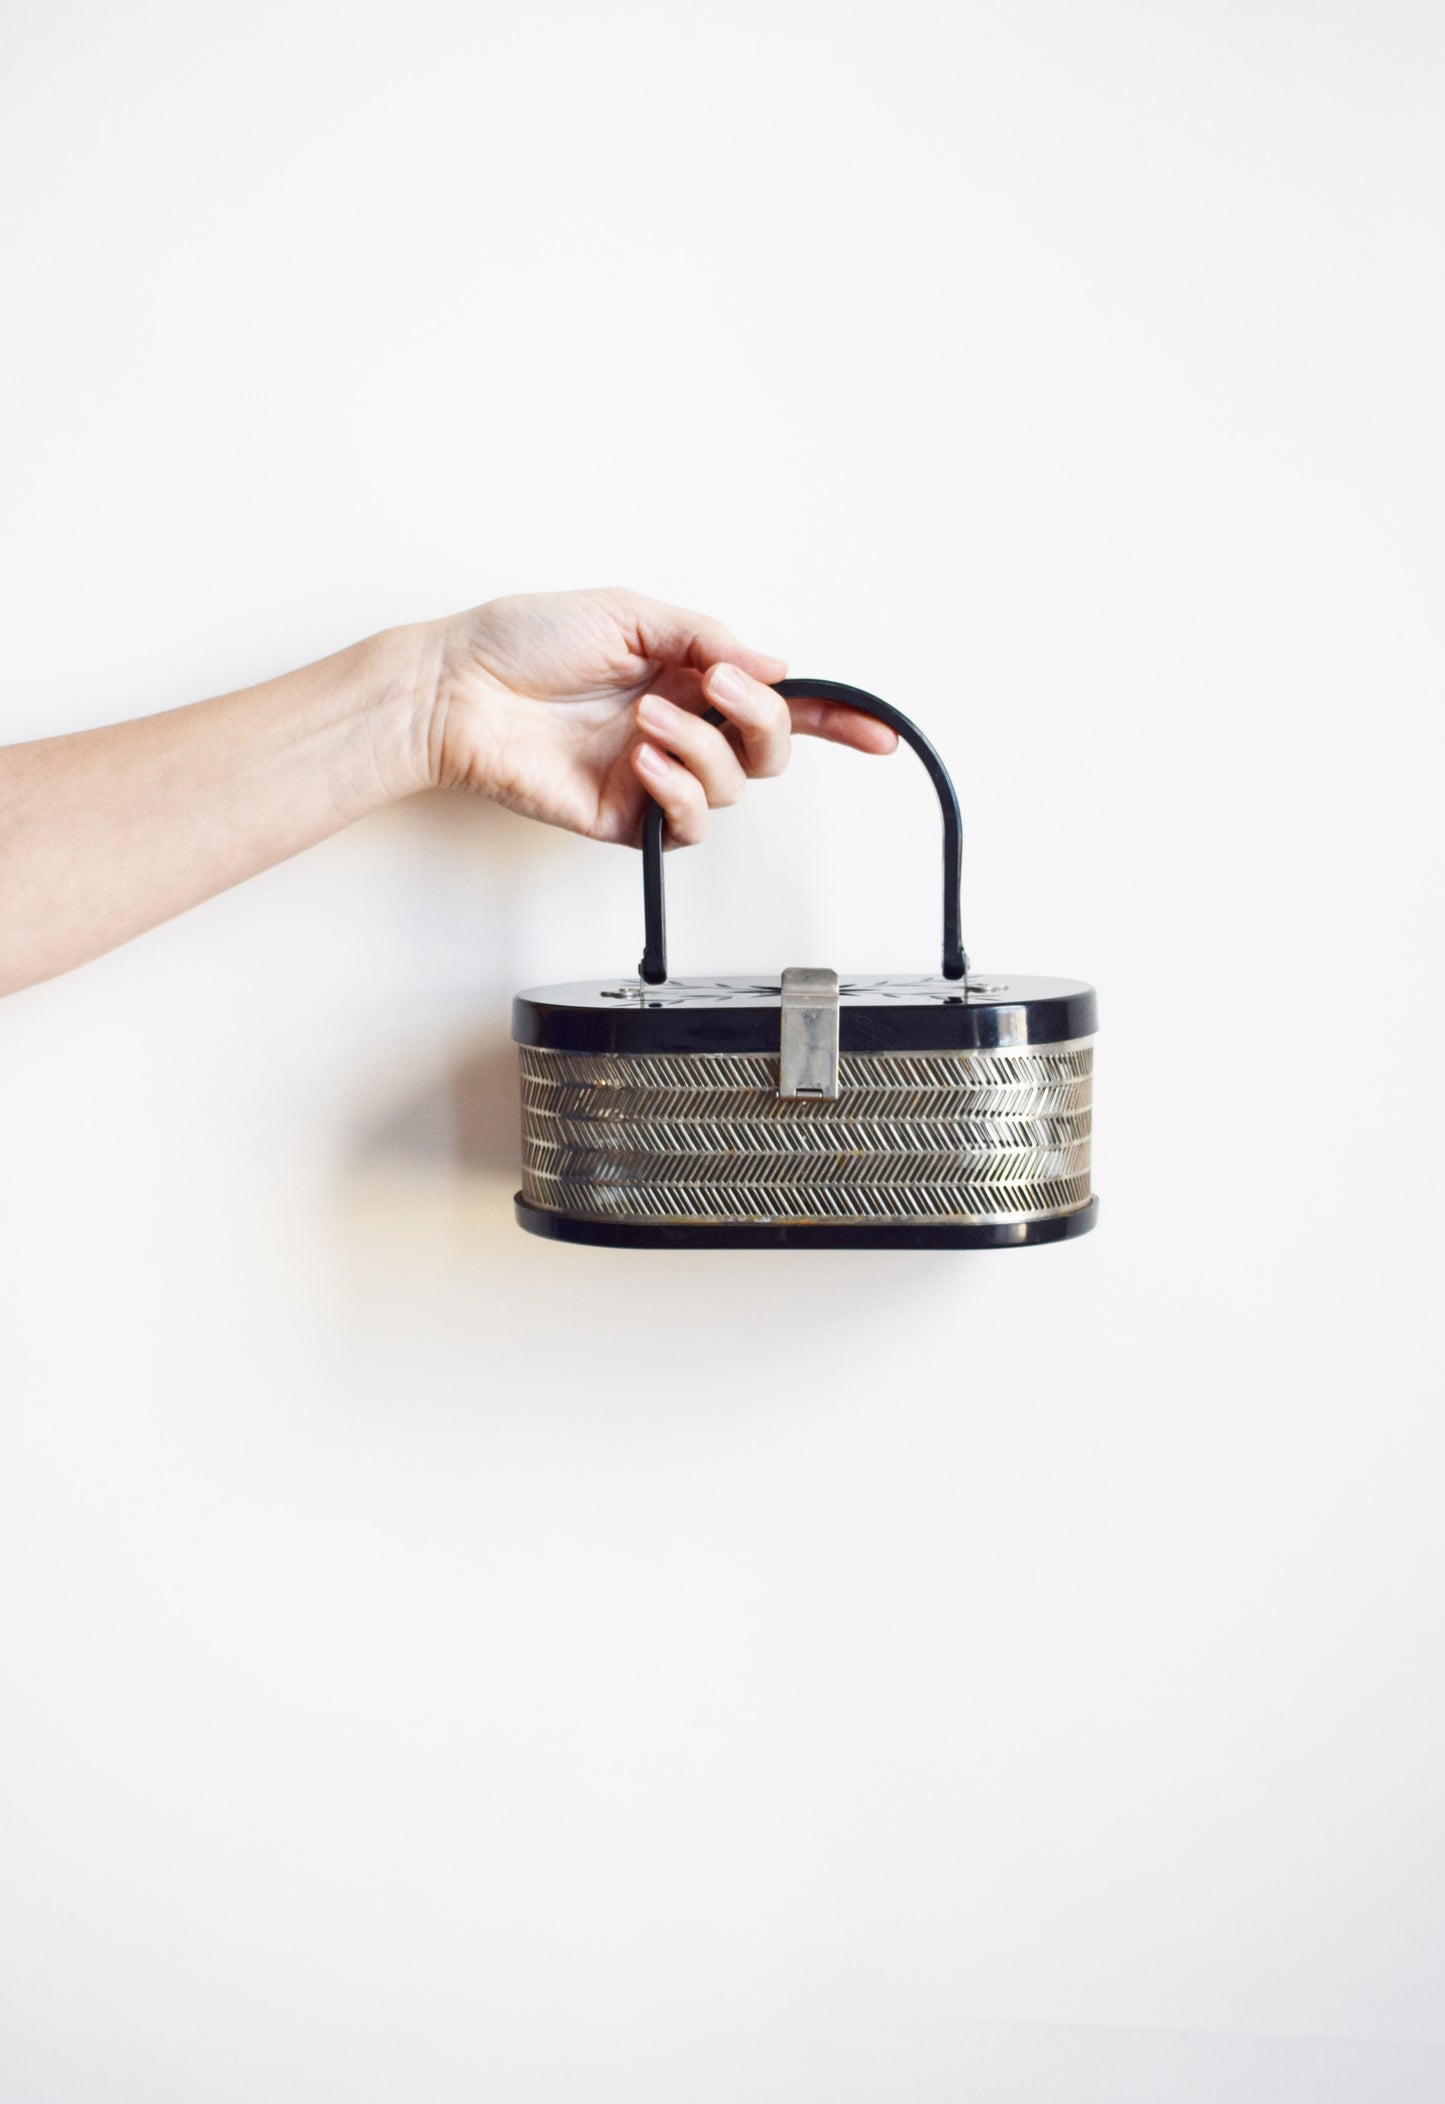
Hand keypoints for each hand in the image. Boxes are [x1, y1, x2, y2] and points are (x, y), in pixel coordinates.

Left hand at [423, 587, 897, 845]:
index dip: (837, 717)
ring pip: (732, 786)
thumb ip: (709, 640)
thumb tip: (773, 665)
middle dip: (760, 718)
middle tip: (715, 687)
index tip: (880, 732)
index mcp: (689, 675)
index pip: (780, 700)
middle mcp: (682, 728)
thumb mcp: (631, 612)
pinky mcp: (626, 819)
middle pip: (770, 749)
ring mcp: (656, 776)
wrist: (460, 688)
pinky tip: (641, 760)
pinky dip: (676, 790)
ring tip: (644, 720)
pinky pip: (684, 824)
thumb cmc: (525, 641)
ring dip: (700, 748)